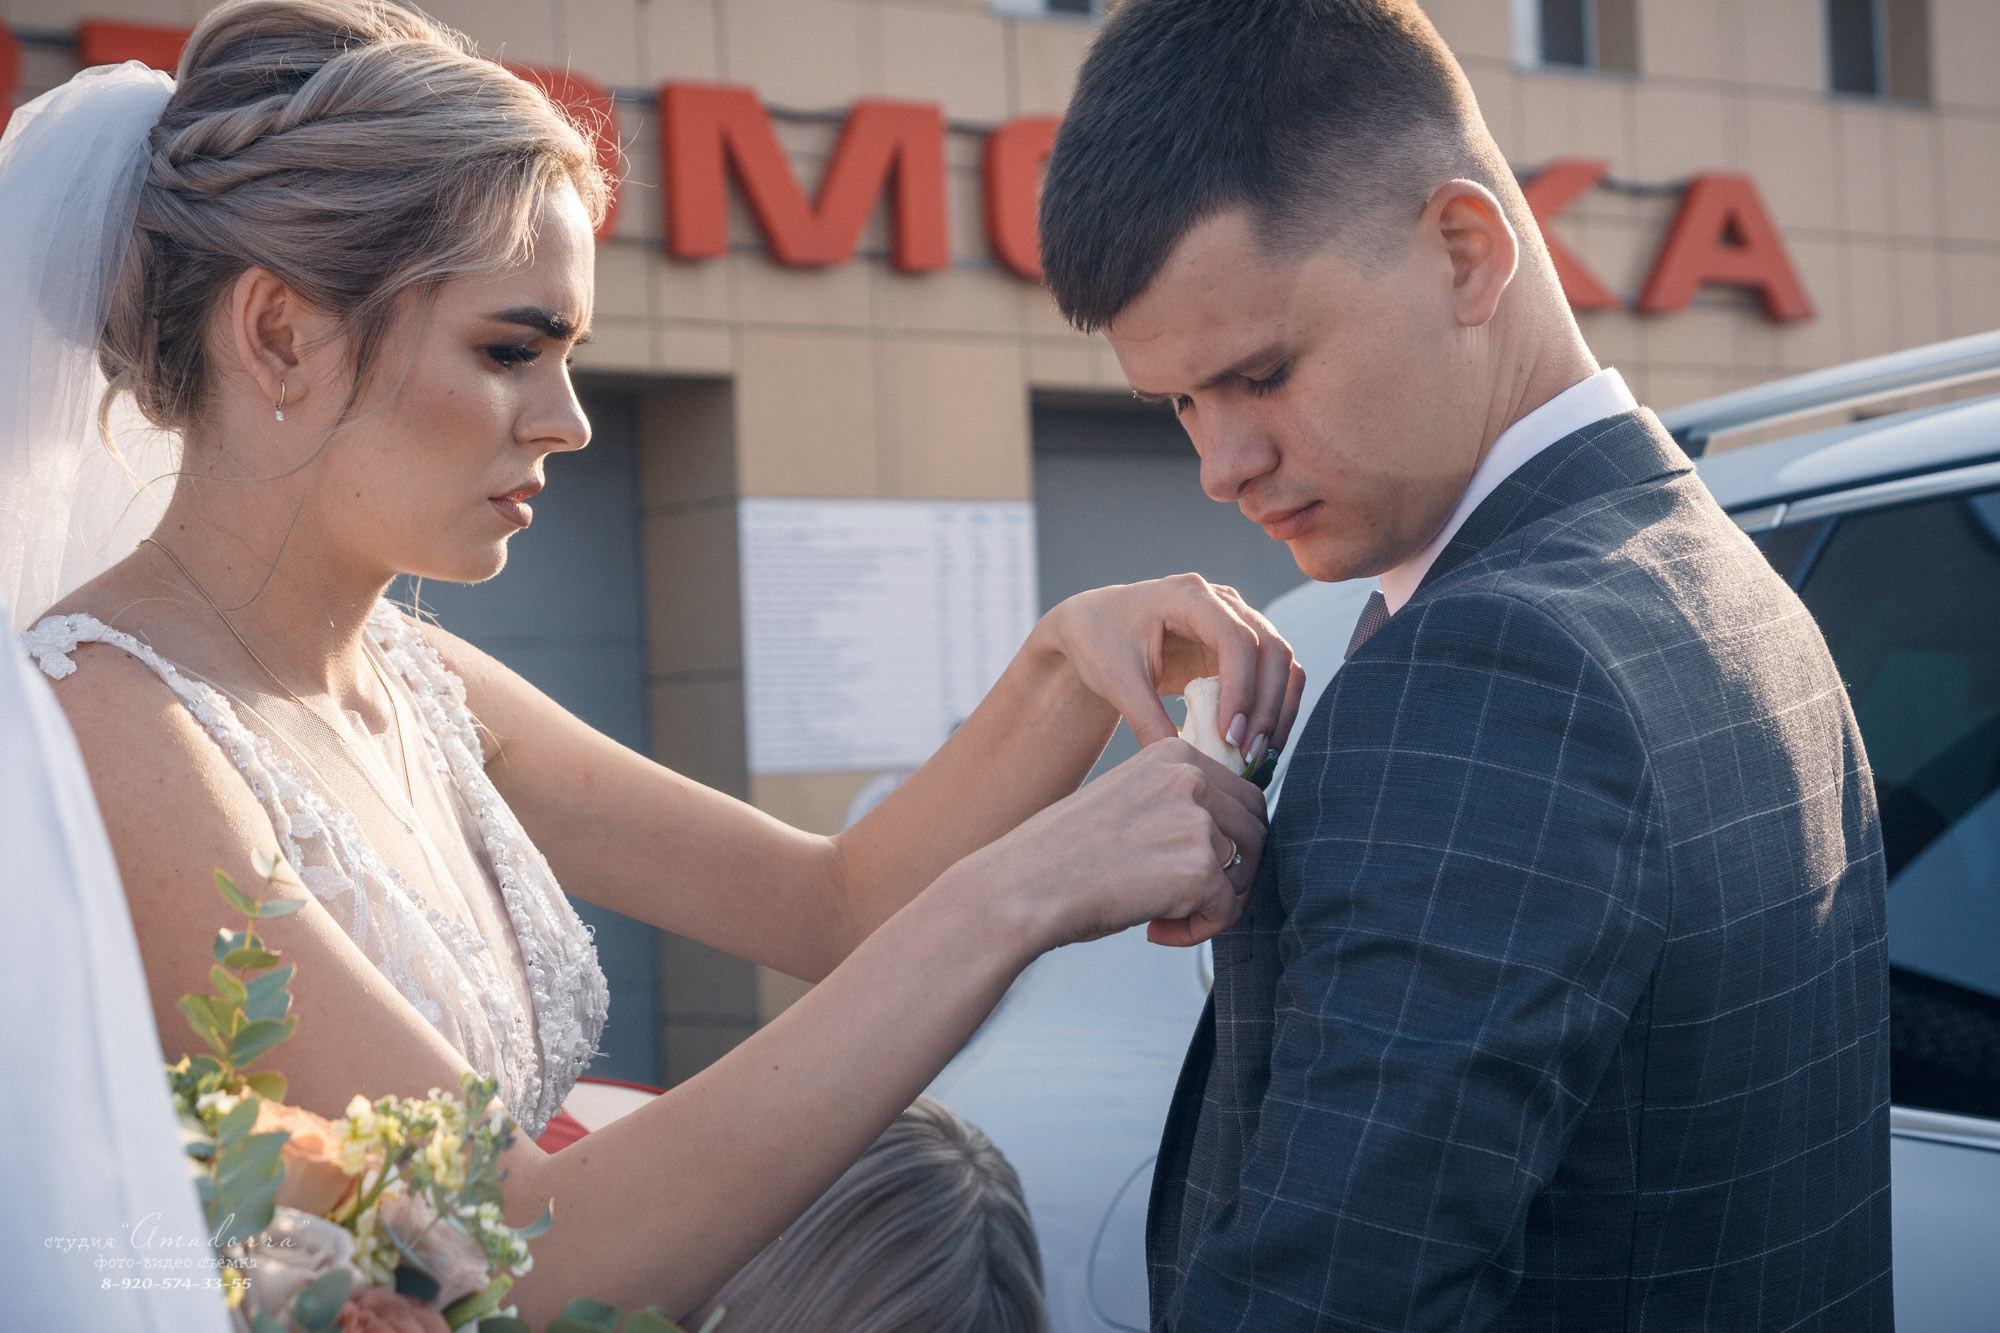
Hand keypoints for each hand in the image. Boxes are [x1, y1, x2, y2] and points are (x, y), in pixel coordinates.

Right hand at [965, 738, 1267, 952]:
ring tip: (1159, 915)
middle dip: (1231, 874)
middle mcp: (1191, 777)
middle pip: (1257, 833)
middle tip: (1185, 900)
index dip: (1226, 843)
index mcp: (1174, 754)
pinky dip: (1197, 932)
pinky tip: (1155, 930)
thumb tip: (1236, 841)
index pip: (1244, 798)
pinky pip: (1226, 912)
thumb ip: (1179, 807)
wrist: (1021, 888)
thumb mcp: (1129, 804)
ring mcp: (1197, 821)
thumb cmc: (1063, 856)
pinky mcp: (1198, 868)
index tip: (1181, 867)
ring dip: (1209, 905)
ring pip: (1244, 875)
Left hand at [1038, 574, 1306, 768]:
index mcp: (1187, 595)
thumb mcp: (1116, 681)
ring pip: (1282, 663)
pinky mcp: (1241, 649)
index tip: (1229, 736)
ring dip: (1278, 710)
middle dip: (1266, 706)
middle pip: (1271, 649)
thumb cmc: (1100, 643)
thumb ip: (1147, 719)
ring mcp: (1237, 622)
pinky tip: (1259, 746)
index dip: (1241, 689)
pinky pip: (1274, 677)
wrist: (1095, 630)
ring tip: (1258, 757)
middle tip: (1248, 755)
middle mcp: (1222, 602)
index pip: (1236, 638)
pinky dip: (1274, 710)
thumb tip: (1184, 764)